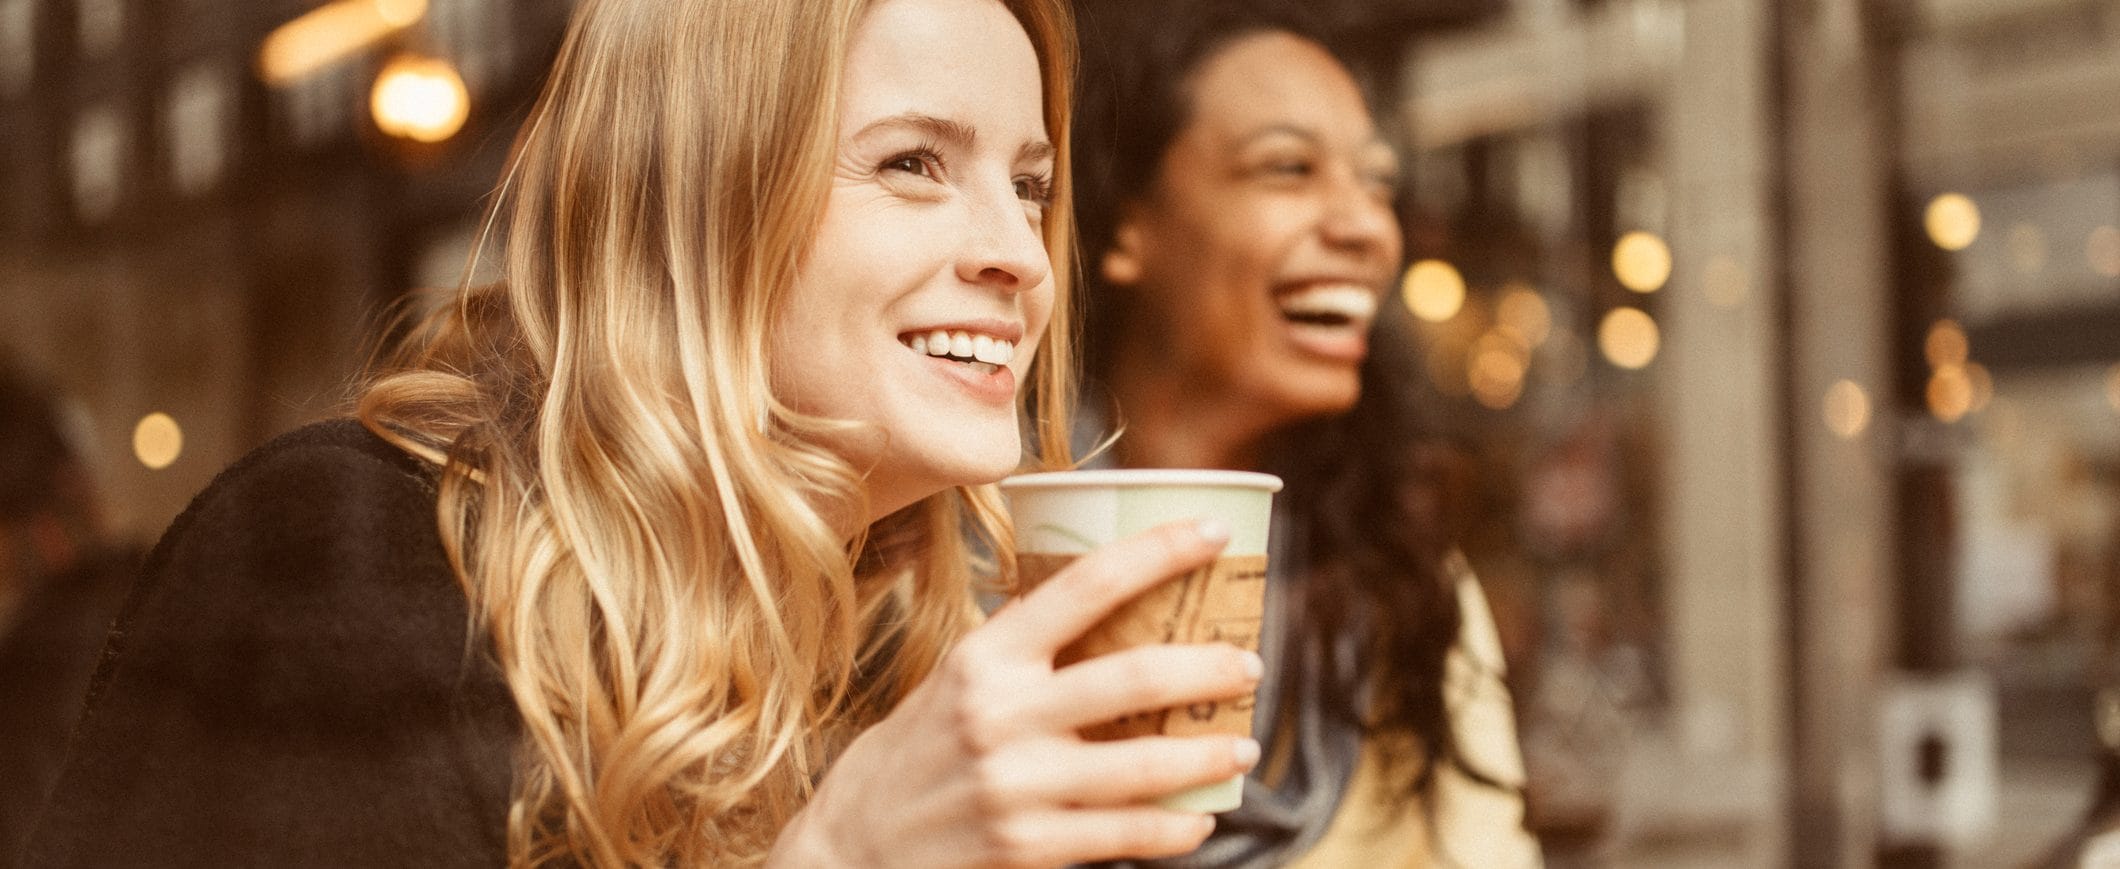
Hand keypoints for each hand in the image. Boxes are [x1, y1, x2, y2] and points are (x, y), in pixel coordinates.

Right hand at [769, 519, 1263, 868]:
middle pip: (1136, 675)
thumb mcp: (950, 684)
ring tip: (1245, 745)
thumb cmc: (909, 758)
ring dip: (1208, 754)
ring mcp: (1016, 785)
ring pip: (1145, 764)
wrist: (850, 850)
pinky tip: (1200, 819)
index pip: (1084, 584)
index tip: (1215, 533)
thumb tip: (1095, 606)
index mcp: (984, 657)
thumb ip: (1016, 654)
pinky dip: (1175, 827)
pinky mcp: (1027, 848)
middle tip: (1250, 664)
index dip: (1159, 551)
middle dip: (1210, 667)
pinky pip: (1126, 835)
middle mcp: (1001, 714)